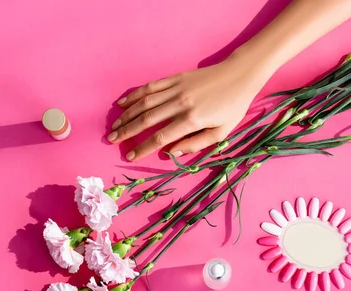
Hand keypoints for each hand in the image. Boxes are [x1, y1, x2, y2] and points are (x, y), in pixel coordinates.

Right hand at [108, 54, 268, 160]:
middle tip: (111, 140)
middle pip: (146, 120)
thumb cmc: (233, 107)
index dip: (142, 148)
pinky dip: (135, 95)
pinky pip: (150, 87)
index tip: (128, 156)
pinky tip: (123, 103)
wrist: (240, 75)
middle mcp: (180, 103)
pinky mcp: (175, 78)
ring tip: (114, 126)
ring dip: (126, 115)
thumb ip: (196, 144)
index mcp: (192, 120)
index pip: (160, 138)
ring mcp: (176, 88)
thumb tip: (171, 153)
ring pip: (144, 103)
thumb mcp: (221, 133)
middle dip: (126, 132)